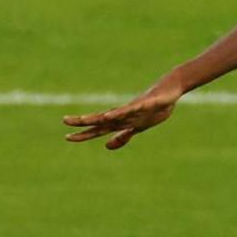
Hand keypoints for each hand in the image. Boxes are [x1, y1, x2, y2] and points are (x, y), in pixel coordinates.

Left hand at [63, 78, 184, 149]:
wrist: (172, 89)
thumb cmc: (156, 107)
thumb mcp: (138, 127)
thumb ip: (123, 136)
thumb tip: (106, 146)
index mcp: (121, 121)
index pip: (99, 128)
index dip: (84, 133)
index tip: (67, 137)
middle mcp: (123, 113)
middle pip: (101, 118)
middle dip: (83, 121)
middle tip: (64, 121)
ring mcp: (134, 108)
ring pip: (113, 113)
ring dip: (98, 117)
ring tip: (83, 119)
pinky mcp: (145, 103)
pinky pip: (130, 109)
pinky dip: (119, 112)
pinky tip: (110, 115)